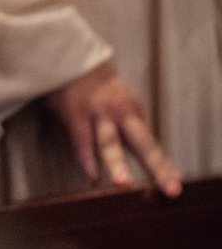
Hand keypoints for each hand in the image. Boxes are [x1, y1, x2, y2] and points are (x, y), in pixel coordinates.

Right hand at [47, 60, 181, 196]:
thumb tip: (160, 165)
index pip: (152, 146)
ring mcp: (98, 113)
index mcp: (134, 113)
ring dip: (116, 164)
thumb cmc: (99, 90)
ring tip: (123, 184)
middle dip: (157, 167)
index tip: (175, 187)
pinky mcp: (75, 113)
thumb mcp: (122, 105)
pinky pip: (81, 139)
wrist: (72, 58)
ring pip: (109, 142)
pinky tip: (92, 176)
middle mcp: (121, 114)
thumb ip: (135, 132)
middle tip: (171, 189)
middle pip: (143, 144)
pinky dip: (86, 158)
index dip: (164, 168)